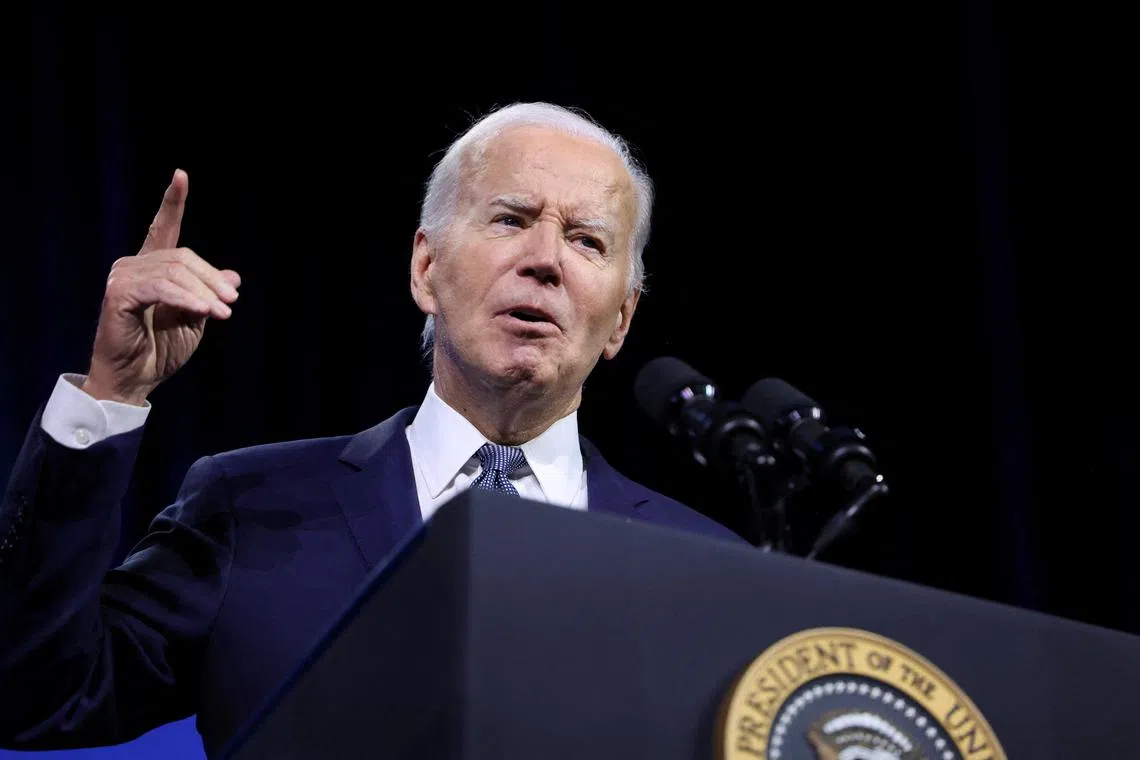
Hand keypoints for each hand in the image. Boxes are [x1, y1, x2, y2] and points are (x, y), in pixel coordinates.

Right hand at [82, 170, 240, 405]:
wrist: (136, 378)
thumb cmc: (162, 349)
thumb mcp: (196, 317)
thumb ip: (209, 293)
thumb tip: (232, 276)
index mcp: (152, 267)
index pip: (162, 227)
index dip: (172, 202)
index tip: (181, 175)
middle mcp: (133, 265)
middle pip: (183, 256)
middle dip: (212, 278)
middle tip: (232, 302)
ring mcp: (122, 277)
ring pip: (175, 271)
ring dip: (204, 292)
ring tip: (223, 312)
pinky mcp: (118, 295)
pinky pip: (160, 288)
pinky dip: (186, 298)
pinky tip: (203, 311)